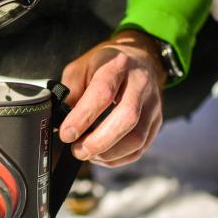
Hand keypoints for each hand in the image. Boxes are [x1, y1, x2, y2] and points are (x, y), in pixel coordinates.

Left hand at [59, 30, 166, 167]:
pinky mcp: (156, 122)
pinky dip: (117, 159)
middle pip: (127, 118)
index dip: (83, 117)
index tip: (67, 134)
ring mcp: (152, 104)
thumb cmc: (104, 65)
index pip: (103, 93)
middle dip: (99, 141)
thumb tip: (62, 119)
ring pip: (137, 138)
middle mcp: (140, 84)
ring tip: (87, 153)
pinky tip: (100, 155)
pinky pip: (140, 149)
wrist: (138, 59)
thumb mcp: (80, 68)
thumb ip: (70, 91)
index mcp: (117, 66)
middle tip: (78, 150)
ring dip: (108, 153)